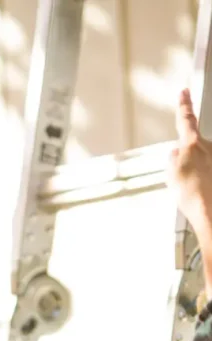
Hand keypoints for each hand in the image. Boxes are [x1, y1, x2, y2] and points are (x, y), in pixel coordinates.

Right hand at [167, 89, 211, 247]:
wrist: (210, 210)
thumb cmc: (191, 194)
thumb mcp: (171, 174)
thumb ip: (172, 158)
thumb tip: (175, 153)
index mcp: (192, 144)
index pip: (186, 119)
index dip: (183, 105)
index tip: (184, 92)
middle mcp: (208, 147)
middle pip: (194, 148)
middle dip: (188, 161)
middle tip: (184, 182)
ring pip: (202, 163)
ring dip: (197, 175)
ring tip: (193, 192)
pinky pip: (207, 173)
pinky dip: (204, 182)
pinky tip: (202, 194)